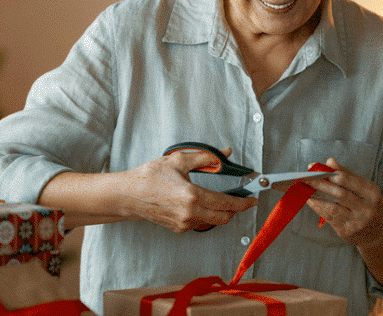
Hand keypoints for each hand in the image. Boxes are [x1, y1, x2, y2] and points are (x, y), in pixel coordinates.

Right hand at [122, 147, 256, 232]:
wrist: (130, 195)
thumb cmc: (151, 177)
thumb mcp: (179, 161)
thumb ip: (206, 157)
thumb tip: (225, 153)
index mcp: (192, 196)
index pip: (226, 203)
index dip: (243, 203)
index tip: (252, 200)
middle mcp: (190, 213)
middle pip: (224, 218)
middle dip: (235, 210)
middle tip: (241, 200)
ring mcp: (184, 223)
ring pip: (212, 221)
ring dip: (219, 212)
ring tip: (217, 198)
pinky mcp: (179, 229)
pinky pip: (199, 223)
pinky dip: (205, 214)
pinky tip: (199, 203)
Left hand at [302, 158, 382, 248]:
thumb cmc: (372, 205)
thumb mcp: (366, 188)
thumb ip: (347, 174)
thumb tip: (329, 161)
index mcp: (371, 192)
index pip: (348, 180)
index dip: (330, 173)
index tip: (314, 169)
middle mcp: (365, 208)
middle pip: (338, 194)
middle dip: (319, 184)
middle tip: (304, 177)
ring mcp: (356, 222)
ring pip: (332, 207)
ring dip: (315, 198)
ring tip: (304, 189)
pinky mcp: (347, 232)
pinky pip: (329, 218)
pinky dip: (318, 208)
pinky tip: (310, 201)